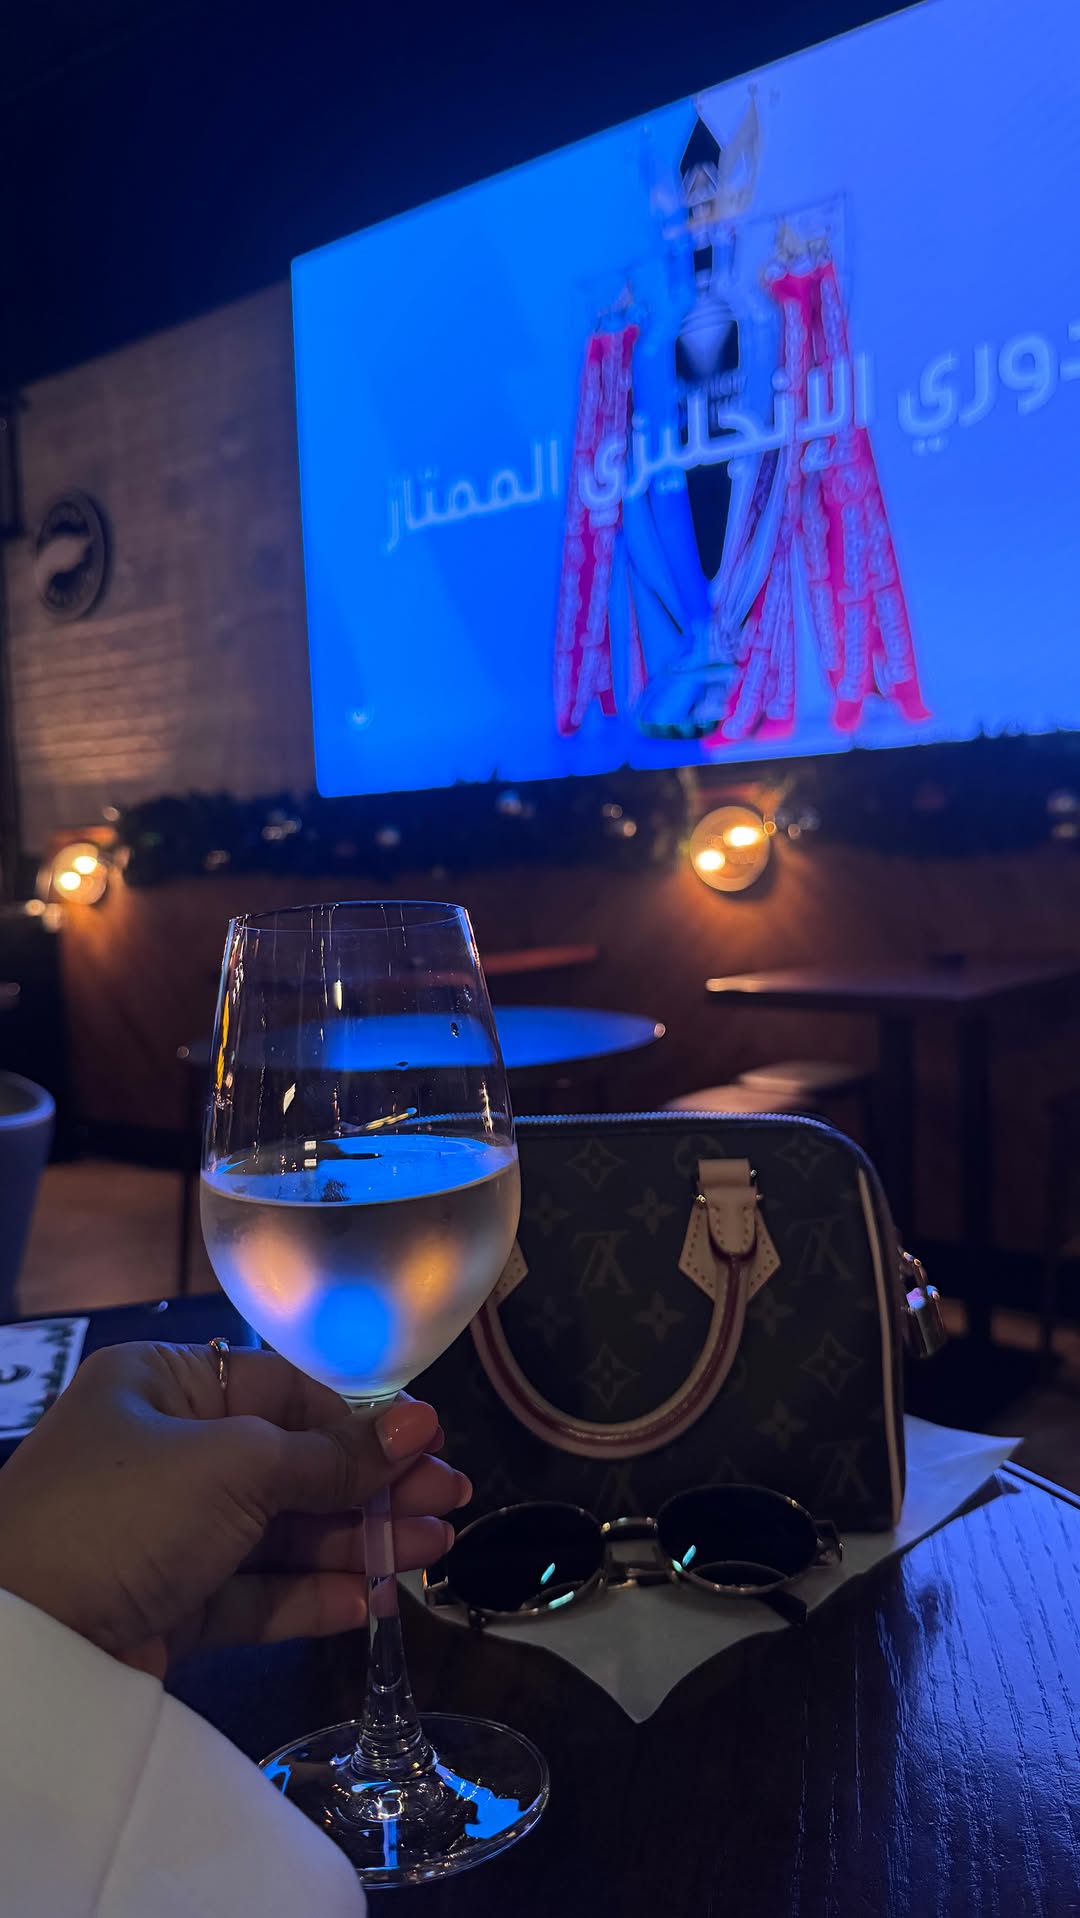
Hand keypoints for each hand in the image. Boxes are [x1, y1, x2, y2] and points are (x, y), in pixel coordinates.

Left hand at [0, 1341, 468, 1678]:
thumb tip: (420, 1426)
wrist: (26, 1641)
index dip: (357, 1420)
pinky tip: (373, 1597)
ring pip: (280, 1531)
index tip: (428, 1442)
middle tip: (449, 1500)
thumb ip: (330, 1456)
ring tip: (434, 1550)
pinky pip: (255, 1592)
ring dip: (357, 1540)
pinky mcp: (170, 1606)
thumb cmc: (123, 1512)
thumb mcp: (234, 1465)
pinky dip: (313, 1594)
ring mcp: (166, 1533)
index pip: (281, 1390)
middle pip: (289, 1463)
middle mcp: (165, 1452)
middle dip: (370, 1484)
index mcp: (162, 1386)